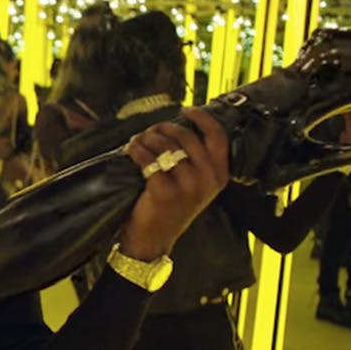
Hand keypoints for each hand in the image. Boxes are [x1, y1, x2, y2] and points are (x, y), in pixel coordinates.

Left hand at [119, 109, 228, 260]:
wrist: (154, 239)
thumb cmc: (173, 209)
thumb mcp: (197, 187)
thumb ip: (198, 160)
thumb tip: (182, 126)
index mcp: (219, 176)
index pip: (217, 136)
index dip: (202, 118)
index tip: (187, 110)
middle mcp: (206, 179)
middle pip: (185, 136)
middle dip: (164, 128)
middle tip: (151, 131)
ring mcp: (186, 185)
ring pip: (164, 145)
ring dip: (147, 138)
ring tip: (139, 140)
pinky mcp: (162, 190)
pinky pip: (146, 158)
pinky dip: (136, 150)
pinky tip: (131, 150)